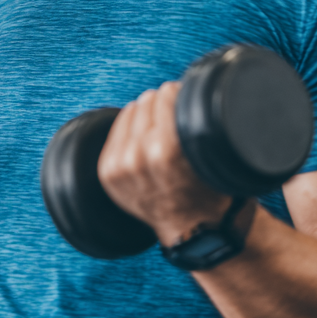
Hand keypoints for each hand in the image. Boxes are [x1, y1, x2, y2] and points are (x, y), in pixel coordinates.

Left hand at [97, 82, 229, 245]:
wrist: (192, 229)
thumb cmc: (208, 189)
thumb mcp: (209, 154)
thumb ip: (193, 122)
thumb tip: (180, 88)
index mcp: (165, 151)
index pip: (165, 96)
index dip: (177, 92)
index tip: (183, 93)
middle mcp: (138, 157)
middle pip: (147, 101)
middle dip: (162, 102)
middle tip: (174, 107)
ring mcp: (120, 166)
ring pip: (131, 112)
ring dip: (145, 111)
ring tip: (160, 119)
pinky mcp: (108, 172)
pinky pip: (116, 130)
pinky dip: (129, 125)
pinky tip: (142, 128)